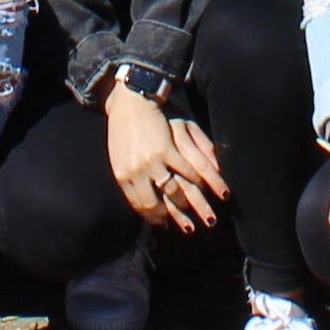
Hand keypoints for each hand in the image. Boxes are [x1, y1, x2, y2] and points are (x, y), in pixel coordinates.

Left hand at [104, 82, 225, 231]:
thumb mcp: (120, 157)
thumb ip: (130, 179)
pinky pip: (186, 170)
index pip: (141, 205)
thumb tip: (142, 201)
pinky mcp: (167, 148)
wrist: (131, 101)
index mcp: (123, 176)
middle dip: (178, 218)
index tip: (167, 224)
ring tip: (206, 215)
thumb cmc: (124, 129)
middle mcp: (137, 173)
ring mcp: (152, 161)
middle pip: (160, 204)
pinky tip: (209, 187)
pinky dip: (198, 180)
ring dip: (193, 204)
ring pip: (176, 190)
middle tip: (191, 229)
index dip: (156, 217)